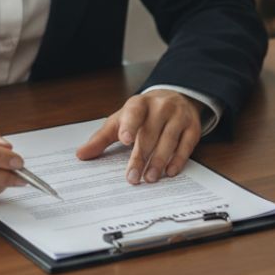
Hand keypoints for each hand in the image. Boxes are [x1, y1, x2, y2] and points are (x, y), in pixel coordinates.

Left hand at [75, 90, 202, 183]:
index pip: (134, 113)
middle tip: (133, 177)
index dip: (129, 125)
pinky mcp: (193, 126)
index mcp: (139, 104)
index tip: (125, 140)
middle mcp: (161, 107)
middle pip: (150, 133)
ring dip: (159, 161)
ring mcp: (178, 116)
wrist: (176, 97)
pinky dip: (178, 159)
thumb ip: (102, 138)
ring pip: (169, 139)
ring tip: (150, 178)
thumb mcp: (121, 120)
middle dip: (141, 157)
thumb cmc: (143, 113)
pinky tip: (170, 171)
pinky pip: (187, 144)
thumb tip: (81, 155)